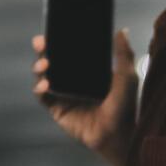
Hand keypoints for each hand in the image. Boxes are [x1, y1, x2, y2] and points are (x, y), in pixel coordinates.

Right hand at [32, 29, 137, 165]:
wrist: (117, 134)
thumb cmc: (125, 107)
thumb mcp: (127, 77)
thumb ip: (124, 55)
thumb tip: (122, 31)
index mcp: (86, 68)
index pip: (67, 50)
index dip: (57, 40)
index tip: (51, 31)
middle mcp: (71, 78)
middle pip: (50, 59)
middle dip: (42, 50)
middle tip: (41, 43)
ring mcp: (62, 93)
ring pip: (43, 76)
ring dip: (39, 67)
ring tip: (44, 65)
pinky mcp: (56, 108)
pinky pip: (42, 96)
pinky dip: (39, 89)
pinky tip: (44, 85)